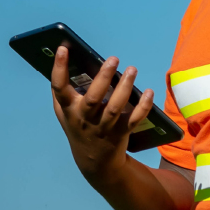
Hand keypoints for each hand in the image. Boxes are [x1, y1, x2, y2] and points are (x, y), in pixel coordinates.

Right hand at [51, 46, 153, 182]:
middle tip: (114, 59)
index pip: (60, 88)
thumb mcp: (65, 112)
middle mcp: (85, 119)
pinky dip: (143, 107)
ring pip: (115, 108)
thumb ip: (64, 91)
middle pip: (93, 98)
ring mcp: (103, 127)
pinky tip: (149, 92)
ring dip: (124, 88)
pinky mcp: (121, 133)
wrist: (93, 161)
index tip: (63, 48)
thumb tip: (65, 58)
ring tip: (132, 69)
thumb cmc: (79, 126)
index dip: (59, 68)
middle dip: (103, 78)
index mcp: (69, 109)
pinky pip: (134, 120)